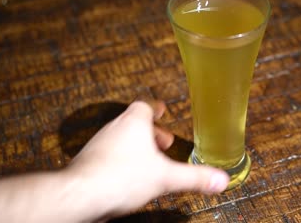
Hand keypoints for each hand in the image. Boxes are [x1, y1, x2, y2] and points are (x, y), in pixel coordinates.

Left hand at [66, 100, 229, 218]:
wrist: (79, 195)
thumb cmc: (119, 178)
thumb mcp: (166, 178)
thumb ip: (195, 177)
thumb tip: (221, 179)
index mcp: (133, 123)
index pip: (145, 106)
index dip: (156, 108)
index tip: (162, 108)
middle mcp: (114, 129)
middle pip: (133, 123)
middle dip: (150, 133)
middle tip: (163, 142)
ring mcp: (99, 146)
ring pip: (121, 140)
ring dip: (136, 148)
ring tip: (150, 163)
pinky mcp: (89, 164)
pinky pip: (109, 157)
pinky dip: (122, 163)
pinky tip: (130, 179)